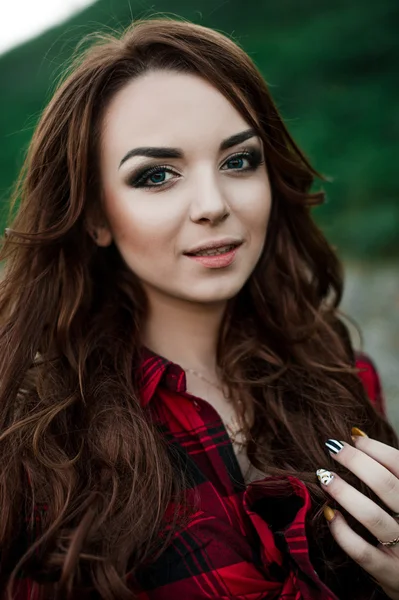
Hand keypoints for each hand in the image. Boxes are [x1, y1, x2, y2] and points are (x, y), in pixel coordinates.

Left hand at [316, 429, 398, 598]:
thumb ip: (389, 472)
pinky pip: (362, 552)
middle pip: (386, 485)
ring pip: (373, 517)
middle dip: (356, 462)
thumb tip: (358, 436)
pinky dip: (342, 532)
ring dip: (345, 493)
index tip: (353, 437)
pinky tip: (328, 513)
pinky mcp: (388, 573)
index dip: (376, 448)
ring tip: (324, 476)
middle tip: (332, 447)